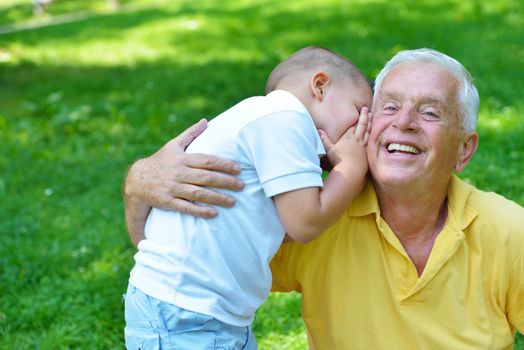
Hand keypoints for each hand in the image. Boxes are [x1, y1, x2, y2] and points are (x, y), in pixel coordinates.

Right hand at [124, 119, 244, 217]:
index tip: (238, 168)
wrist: (136, 180)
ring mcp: (172, 188)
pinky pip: (186, 207)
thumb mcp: (173, 145)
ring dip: (217, 198)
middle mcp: (178, 172)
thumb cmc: (160, 161)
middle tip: (242, 185)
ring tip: (233, 201)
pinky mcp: (168, 202)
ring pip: (198, 193)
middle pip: (206, 177)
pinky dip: (200, 211)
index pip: (207, 160)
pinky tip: (214, 213)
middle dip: (225, 181)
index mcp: (182, 158)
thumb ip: (191, 134)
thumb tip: (206, 121)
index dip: (223, 164)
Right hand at [318, 107, 370, 172]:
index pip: (354, 125)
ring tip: (372, 118)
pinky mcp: (367, 153)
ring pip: (368, 132)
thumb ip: (324, 139)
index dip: (358, 117)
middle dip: (365, 117)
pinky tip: (374, 134)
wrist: (350, 171)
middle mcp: (357, 140)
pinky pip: (371, 141)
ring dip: (370, 124)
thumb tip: (318, 130)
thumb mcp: (329, 149)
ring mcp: (363, 146)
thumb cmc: (338, 161)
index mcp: (348, 137)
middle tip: (368, 110)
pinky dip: (373, 135)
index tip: (362, 111)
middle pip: (362, 125)